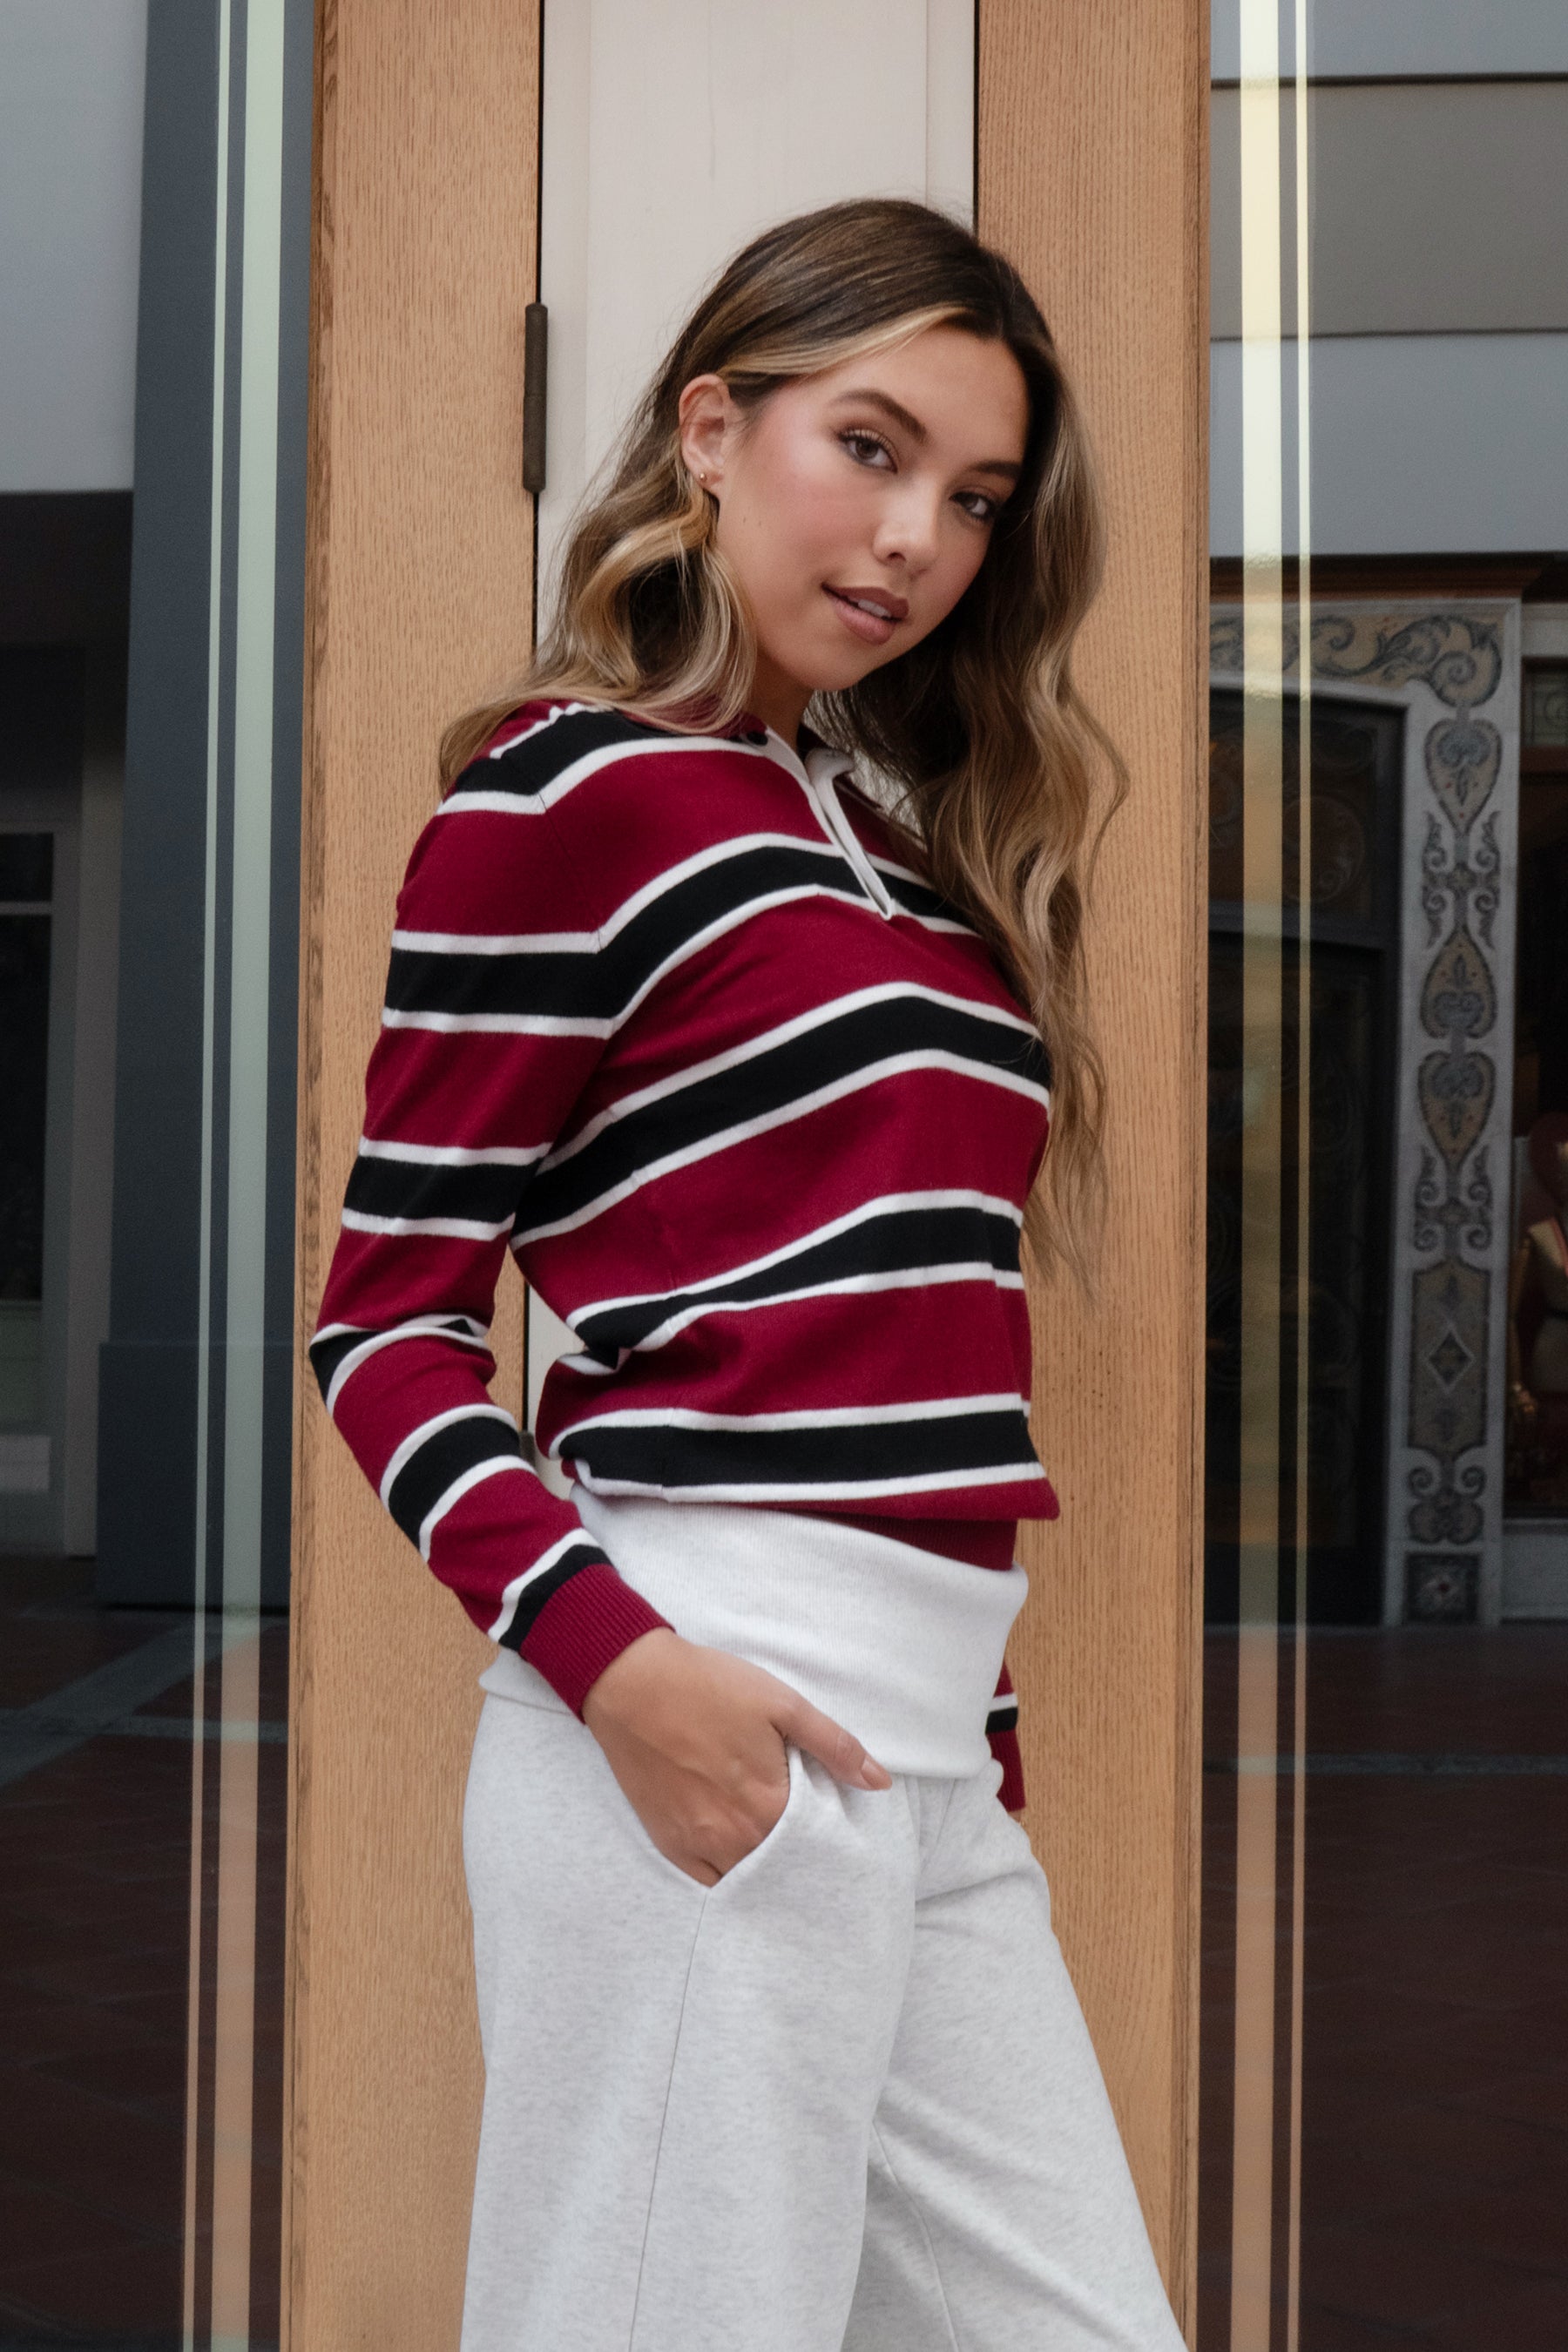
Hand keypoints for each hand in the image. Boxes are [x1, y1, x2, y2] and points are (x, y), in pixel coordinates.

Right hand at [581, 1628, 891, 1884]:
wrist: (631, 1684)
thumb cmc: (709, 1687)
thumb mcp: (781, 1703)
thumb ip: (833, 1745)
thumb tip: (880, 1782)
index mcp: (768, 1803)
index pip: (817, 1843)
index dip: (830, 1835)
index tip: (838, 1828)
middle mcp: (734, 1836)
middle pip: (784, 1865)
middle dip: (802, 1856)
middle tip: (813, 1841)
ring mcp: (697, 1844)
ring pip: (749, 1878)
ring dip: (768, 1870)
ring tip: (781, 1850)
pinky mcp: (668, 1844)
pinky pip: (710, 1883)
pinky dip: (731, 1877)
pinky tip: (743, 1861)